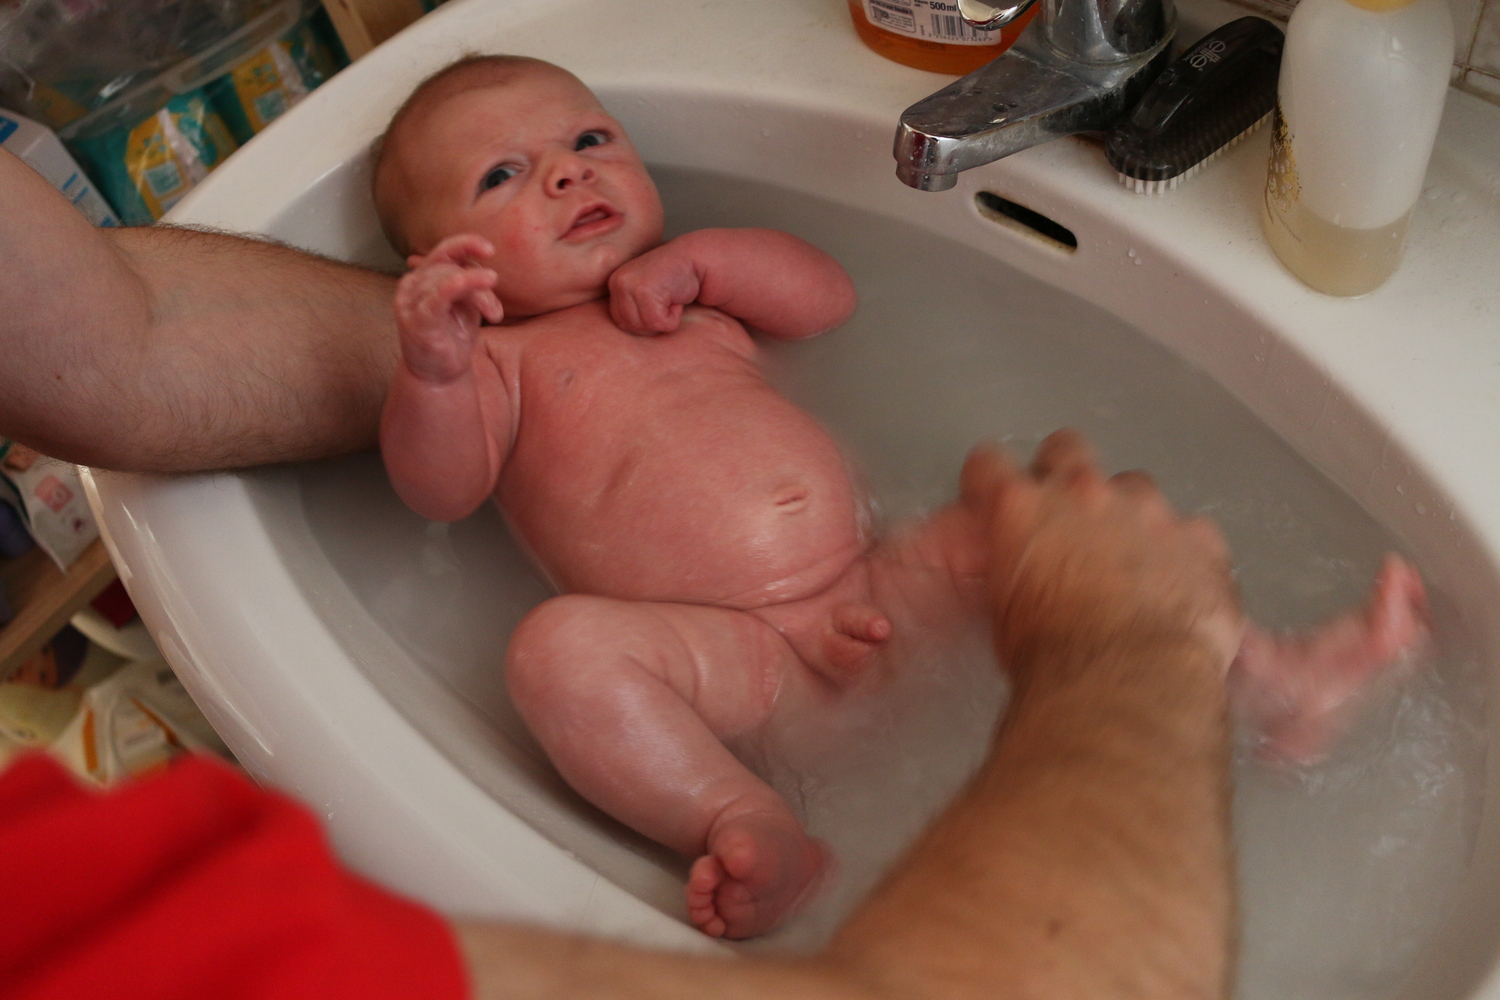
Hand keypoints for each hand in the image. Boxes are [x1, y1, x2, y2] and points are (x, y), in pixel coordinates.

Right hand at [394, 234, 503, 382]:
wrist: (439, 376)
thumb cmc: (453, 337)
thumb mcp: (466, 305)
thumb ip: (471, 285)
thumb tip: (486, 272)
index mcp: (422, 278)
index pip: (443, 251)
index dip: (466, 244)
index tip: (490, 249)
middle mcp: (411, 285)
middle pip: (451, 267)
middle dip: (481, 284)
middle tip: (496, 311)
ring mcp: (410, 303)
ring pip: (449, 279)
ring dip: (480, 296)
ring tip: (493, 316)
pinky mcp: (417, 320)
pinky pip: (438, 295)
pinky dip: (456, 285)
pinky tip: (473, 282)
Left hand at [608, 242, 701, 334]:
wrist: (695, 259)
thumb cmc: (674, 279)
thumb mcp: (644, 292)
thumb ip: (631, 308)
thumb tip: (626, 331)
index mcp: (615, 283)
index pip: (621, 322)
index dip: (644, 320)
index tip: (657, 301)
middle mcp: (618, 282)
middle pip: (631, 327)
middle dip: (653, 320)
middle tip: (665, 299)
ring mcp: (630, 285)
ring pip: (645, 327)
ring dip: (664, 318)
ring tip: (670, 297)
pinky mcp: (645, 291)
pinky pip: (660, 323)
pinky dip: (674, 316)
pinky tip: (676, 297)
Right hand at [962, 430, 1242, 689]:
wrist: (1125, 683)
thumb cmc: (1052, 659)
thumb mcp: (1006, 611)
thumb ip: (1018, 568)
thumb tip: (1029, 574)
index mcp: (1023, 508)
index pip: (989, 463)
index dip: (990, 479)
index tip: (995, 495)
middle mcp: (1084, 493)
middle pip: (1067, 448)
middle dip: (1065, 471)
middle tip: (1068, 514)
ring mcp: (1148, 510)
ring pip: (1136, 488)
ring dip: (1129, 515)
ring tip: (1133, 566)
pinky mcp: (1200, 538)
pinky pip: (1191, 533)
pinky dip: (1183, 555)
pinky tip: (1178, 591)